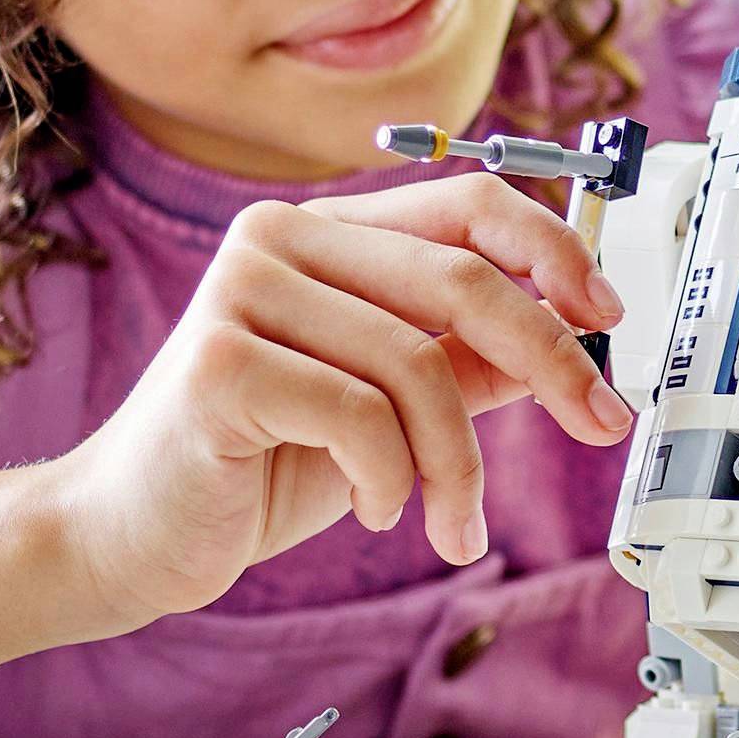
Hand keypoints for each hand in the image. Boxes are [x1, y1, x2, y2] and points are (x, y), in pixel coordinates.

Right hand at [50, 174, 631, 630]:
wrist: (131, 535)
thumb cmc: (258, 463)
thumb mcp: (388, 408)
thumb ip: (463, 362)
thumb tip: (573, 339)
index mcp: (324, 231)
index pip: (466, 203)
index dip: (554, 249)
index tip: (607, 315)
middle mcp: (278, 240)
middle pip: (460, 280)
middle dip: (550, 360)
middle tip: (599, 424)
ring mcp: (241, 293)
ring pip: (417, 365)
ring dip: (457, 465)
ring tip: (450, 521)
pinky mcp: (220, 364)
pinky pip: (361, 418)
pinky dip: (393, 481)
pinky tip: (377, 510)